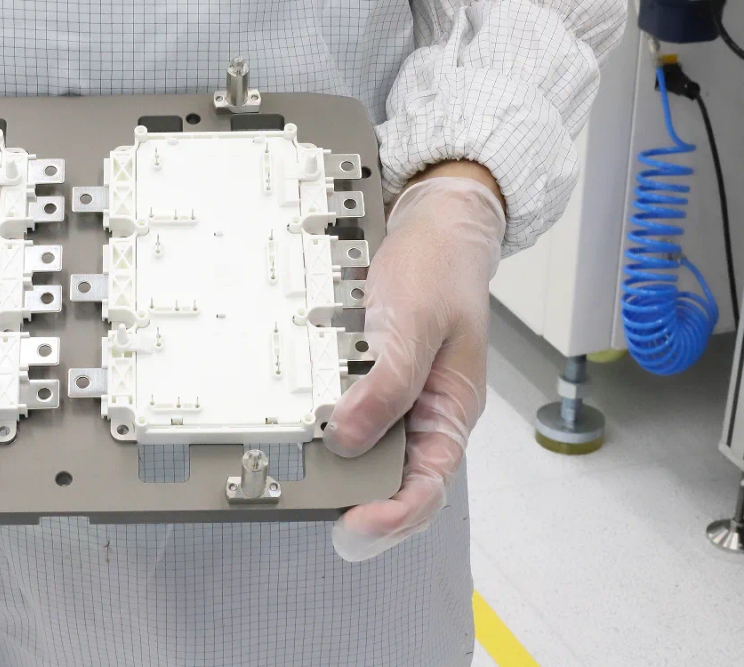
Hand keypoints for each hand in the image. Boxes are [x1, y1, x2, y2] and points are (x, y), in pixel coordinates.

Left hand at [324, 173, 504, 561]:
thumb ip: (388, 383)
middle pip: (393, 481)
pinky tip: (300, 426)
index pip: (428, 486)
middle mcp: (424, 414)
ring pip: (367, 453)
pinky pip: (350, 414)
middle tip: (309, 505)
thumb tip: (348, 437)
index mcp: (450, 411)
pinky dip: (326, 424)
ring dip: (337, 467)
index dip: (392, 517)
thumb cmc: (439, 270)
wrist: (433, 226)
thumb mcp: (416, 323)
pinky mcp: (371, 380)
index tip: (351, 524)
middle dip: (356, 501)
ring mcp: (398, 399)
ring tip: (302, 474)